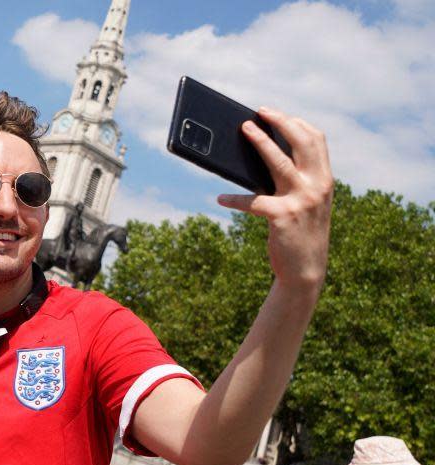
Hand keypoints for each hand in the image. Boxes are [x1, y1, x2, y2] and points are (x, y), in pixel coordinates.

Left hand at [218, 107, 333, 291]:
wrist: (306, 271)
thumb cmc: (299, 233)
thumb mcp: (303, 203)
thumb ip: (291, 182)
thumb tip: (258, 160)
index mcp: (325, 180)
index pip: (317, 140)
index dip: (297, 123)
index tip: (278, 114)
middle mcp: (317, 186)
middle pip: (301, 142)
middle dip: (280, 122)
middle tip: (260, 111)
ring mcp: (301, 200)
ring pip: (279, 162)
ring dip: (260, 142)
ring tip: (244, 129)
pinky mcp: (282, 217)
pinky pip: (253, 202)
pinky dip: (234, 199)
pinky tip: (220, 198)